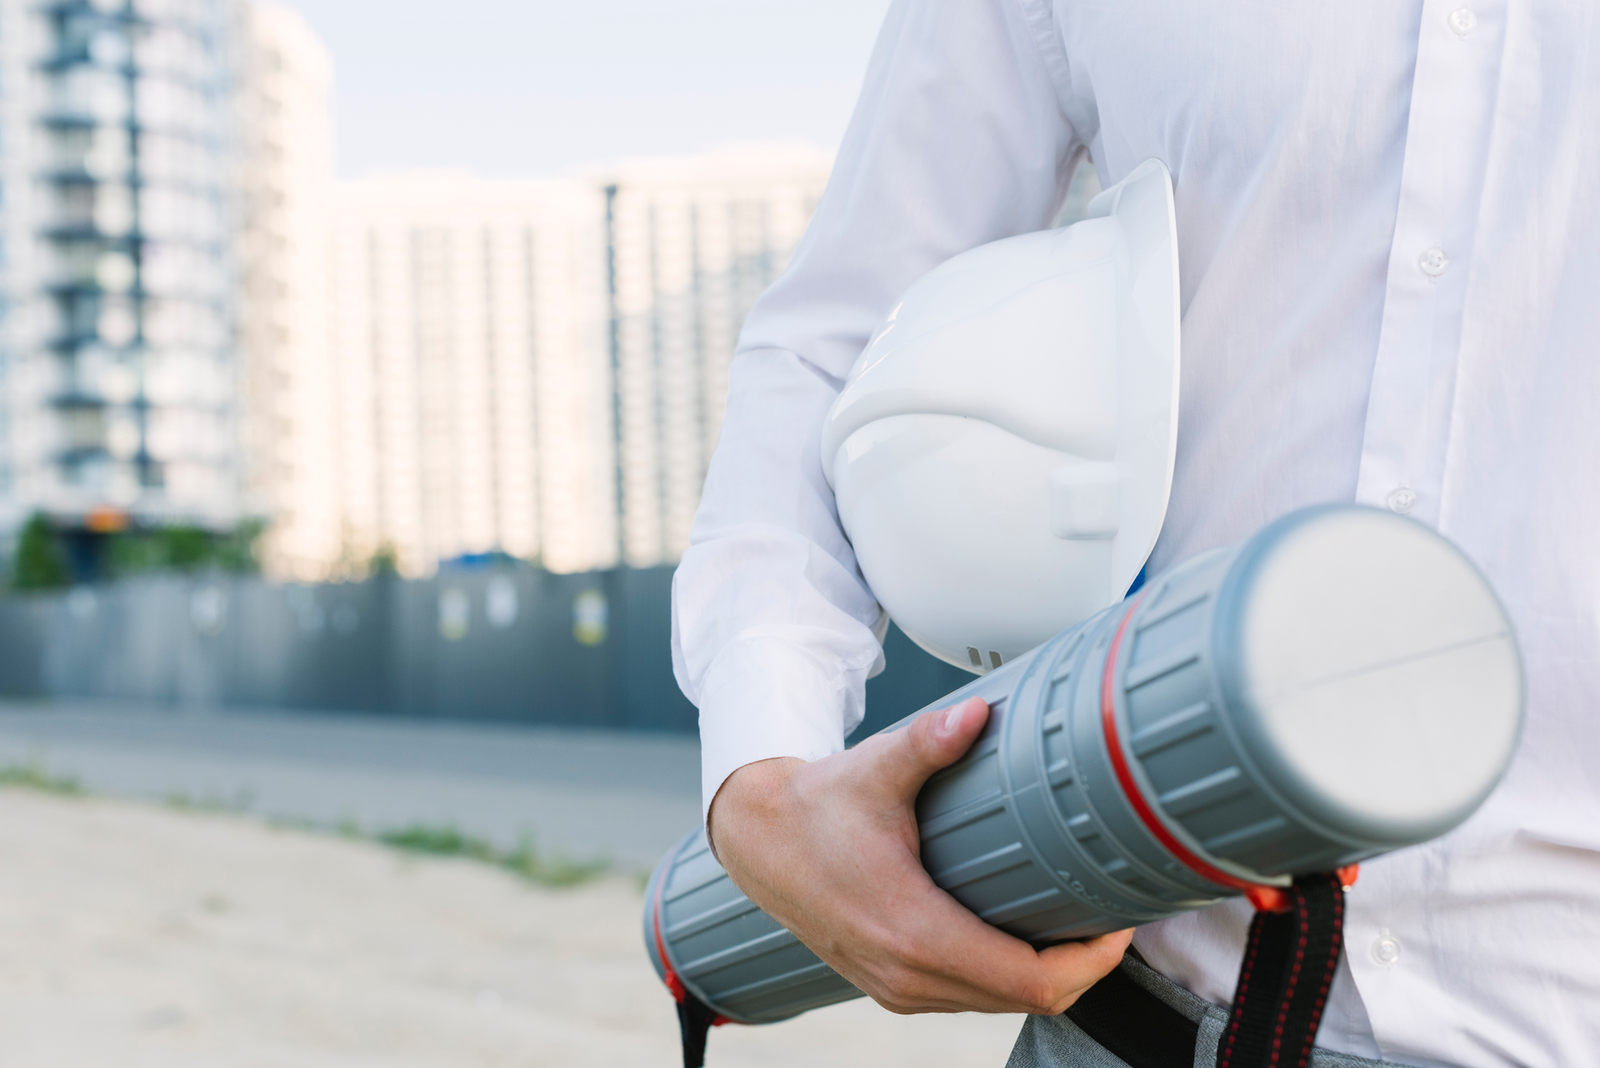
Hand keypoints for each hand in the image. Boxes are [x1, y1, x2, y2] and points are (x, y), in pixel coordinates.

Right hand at [706, 696, 1132, 1014]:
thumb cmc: (816, 808)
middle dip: (1080, 967)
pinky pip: (971, 998)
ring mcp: (898, 988)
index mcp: (912, 931)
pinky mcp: (893, 986)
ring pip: (999, 1005)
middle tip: (1111, 916)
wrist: (759, 841)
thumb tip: (976, 714)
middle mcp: (907, 975)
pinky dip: (1009, 977)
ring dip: (1046, 975)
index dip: (1088, 961)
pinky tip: (1026, 935)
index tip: (1118, 923)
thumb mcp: (873, 769)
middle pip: (1027, 1001)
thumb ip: (929, 743)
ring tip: (1078, 923)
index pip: (1029, 980)